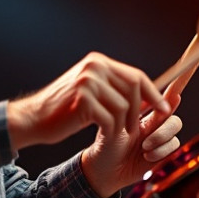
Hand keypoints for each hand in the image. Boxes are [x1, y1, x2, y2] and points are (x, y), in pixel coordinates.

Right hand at [6, 52, 170, 149]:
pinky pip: (110, 117)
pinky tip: (108, 135)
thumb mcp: (90, 91)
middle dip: (143, 107)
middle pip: (134, 85)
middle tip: (143, 126)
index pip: (134, 75)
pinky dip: (112, 129)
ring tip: (120, 133)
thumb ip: (114, 88)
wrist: (33, 119)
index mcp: (97, 62)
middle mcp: (94, 67)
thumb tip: (148, 94)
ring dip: (126, 123)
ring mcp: (87, 81)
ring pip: (124, 104)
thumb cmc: (64, 110)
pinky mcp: (82, 99)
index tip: (164, 108)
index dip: (153, 92)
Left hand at [79, 86, 183, 197]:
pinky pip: (174, 145)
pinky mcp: (164, 152)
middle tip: (145, 135)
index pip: (165, 93)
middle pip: (173, 113)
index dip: (181, 79)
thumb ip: (136, 108)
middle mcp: (155, 122)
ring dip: (159, 138)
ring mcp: (161, 137)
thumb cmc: (107, 142)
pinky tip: (146, 156)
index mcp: (145, 111)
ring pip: (175, 128)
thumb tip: (150, 93)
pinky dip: (160, 151)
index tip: (190, 63)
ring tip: (143, 147)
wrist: (105, 168)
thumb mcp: (118, 121)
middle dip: (163, 124)